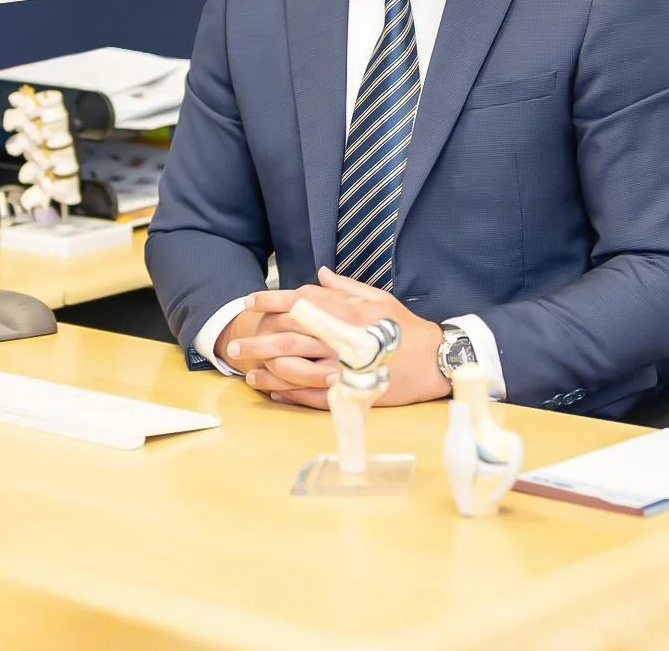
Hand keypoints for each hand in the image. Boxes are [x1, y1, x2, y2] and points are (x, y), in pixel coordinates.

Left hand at [235, 268, 449, 408]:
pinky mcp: (348, 392)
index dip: (273, 300)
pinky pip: (310, 393)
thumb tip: (320, 274)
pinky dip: (288, 392)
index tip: (251, 301)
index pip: (302, 301)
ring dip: (267, 367)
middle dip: (259, 336)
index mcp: (348, 311)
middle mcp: (341, 337)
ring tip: (245, 369)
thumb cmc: (406, 328)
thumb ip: (346, 287)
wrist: (434, 361)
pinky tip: (271, 391)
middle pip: (291, 334)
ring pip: (295, 365)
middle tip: (234, 342)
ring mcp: (343, 367)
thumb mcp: (380, 298)